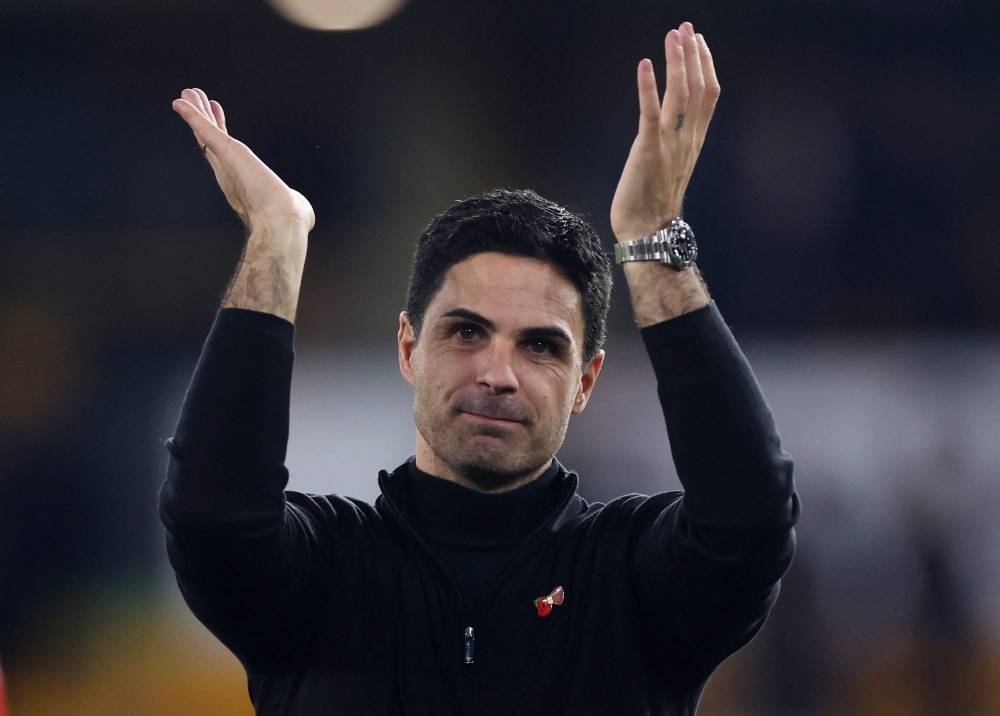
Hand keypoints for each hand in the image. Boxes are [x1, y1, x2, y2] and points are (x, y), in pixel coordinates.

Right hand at [172, 88, 314, 233]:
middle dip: (203, 119)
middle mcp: (229, 174)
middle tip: (193, 98)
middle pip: (210, 140)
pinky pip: (205, 131)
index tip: (217, 113)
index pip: (226, 152)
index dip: (219, 132)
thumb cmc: (287, 218)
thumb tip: (309, 219)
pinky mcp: (227, 152)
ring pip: (205, 133)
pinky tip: (181, 103)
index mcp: (241, 182)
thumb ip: (299, 211)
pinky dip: (193, 117)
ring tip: (186, 93)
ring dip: (195, 113)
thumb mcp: (293, 210)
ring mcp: (225, 163)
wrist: (280, 219)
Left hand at [610, 22, 719, 241]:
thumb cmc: (653, 201)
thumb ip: (675, 140)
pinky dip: (648, 87)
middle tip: (686, 28)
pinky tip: (645, 64)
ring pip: (680, 95)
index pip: (708, 95)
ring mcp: (669, 144)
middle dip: (693, 55)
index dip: (705, 65)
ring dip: (677, 62)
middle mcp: (686, 139)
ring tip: (673, 36)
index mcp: (693, 140)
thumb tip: (669, 121)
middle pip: (698, 88)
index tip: (698, 41)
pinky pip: (651, 114)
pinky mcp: (648, 150)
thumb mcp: (671, 164)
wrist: (647, 231)